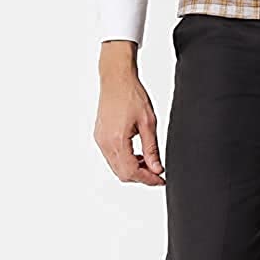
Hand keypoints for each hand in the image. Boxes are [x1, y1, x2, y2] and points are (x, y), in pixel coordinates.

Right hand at [94, 43, 165, 185]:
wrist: (116, 80)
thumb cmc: (131, 95)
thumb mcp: (148, 123)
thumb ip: (152, 149)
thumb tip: (157, 168)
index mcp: (117, 140)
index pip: (132, 172)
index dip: (148, 179)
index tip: (160, 180)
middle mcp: (105, 143)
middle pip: (122, 174)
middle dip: (141, 176)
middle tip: (157, 171)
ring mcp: (100, 140)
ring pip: (116, 167)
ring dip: (132, 169)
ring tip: (148, 160)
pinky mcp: (99, 136)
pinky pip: (111, 157)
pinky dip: (124, 160)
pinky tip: (136, 153)